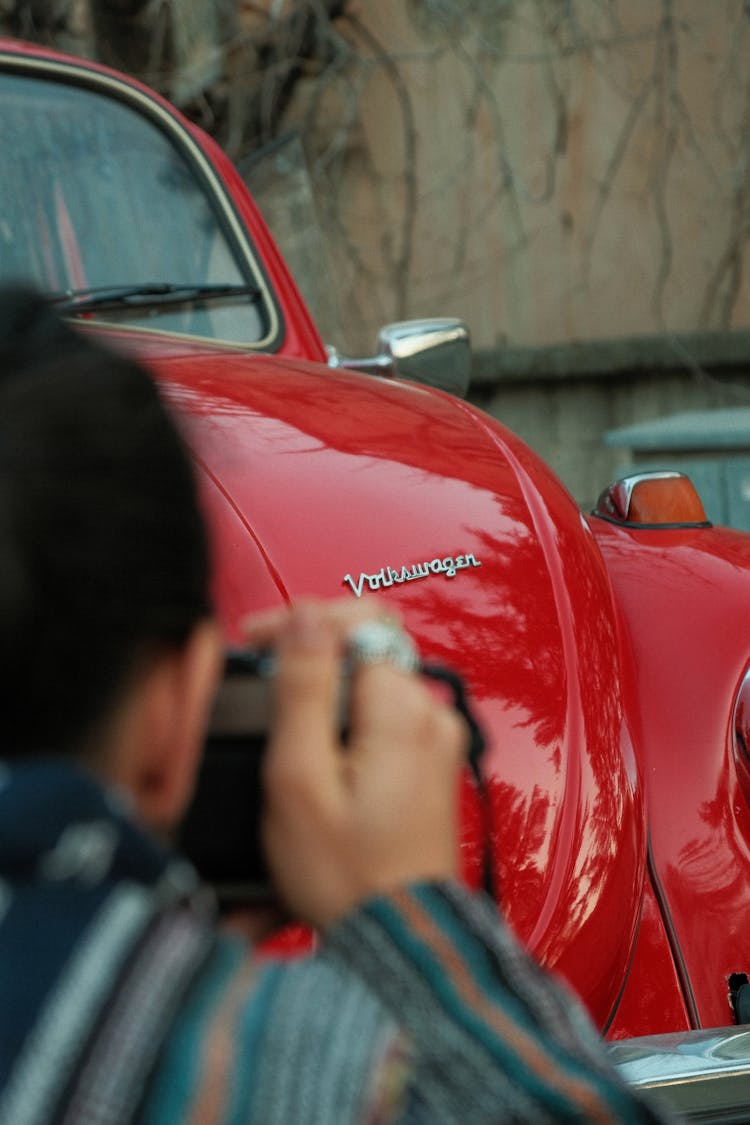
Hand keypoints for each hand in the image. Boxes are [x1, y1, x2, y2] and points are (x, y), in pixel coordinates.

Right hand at [244, 599, 466, 928]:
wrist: (398, 938)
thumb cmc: (345, 874)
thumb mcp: (300, 777)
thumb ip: (303, 687)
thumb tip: (307, 617)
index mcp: (402, 708)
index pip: (355, 620)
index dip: (299, 621)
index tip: (259, 642)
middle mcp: (431, 714)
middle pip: (370, 643)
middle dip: (314, 646)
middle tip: (266, 672)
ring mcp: (437, 739)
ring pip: (377, 675)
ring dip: (330, 680)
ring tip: (287, 714)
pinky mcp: (432, 763)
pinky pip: (388, 711)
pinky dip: (351, 711)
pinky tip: (322, 744)